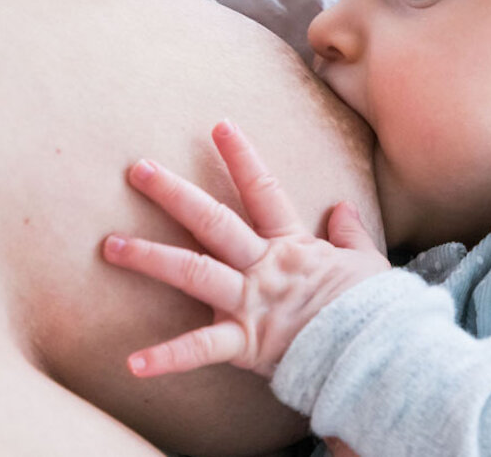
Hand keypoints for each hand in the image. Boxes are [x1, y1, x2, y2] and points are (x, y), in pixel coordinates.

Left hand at [102, 120, 389, 378]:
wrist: (379, 352)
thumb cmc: (374, 311)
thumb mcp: (367, 263)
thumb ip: (350, 234)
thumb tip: (342, 208)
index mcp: (293, 246)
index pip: (263, 190)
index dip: (241, 157)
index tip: (218, 126)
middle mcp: (265, 267)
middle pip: (213, 221)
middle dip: (173, 193)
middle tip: (138, 169)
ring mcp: (252, 303)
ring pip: (192, 272)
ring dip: (149, 258)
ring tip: (110, 247)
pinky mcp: (246, 343)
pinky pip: (200, 350)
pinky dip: (167, 358)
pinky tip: (132, 363)